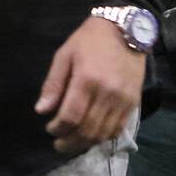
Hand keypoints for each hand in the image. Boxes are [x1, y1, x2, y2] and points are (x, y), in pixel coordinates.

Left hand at [36, 16, 143, 153]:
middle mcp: (107, 93)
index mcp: (87, 79)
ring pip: (103, 133)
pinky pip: (118, 129)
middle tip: (58, 145)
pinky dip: (104, 137)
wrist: (126, 30)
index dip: (58, 128)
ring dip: (86, 143)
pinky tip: (92, 137)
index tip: (50, 129)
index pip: (71, 115)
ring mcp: (123, 100)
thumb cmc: (89, 40)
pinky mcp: (133, 103)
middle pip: (87, 129)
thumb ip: (53, 84)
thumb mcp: (65, 55)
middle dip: (70, 142)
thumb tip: (42, 110)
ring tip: (73, 144)